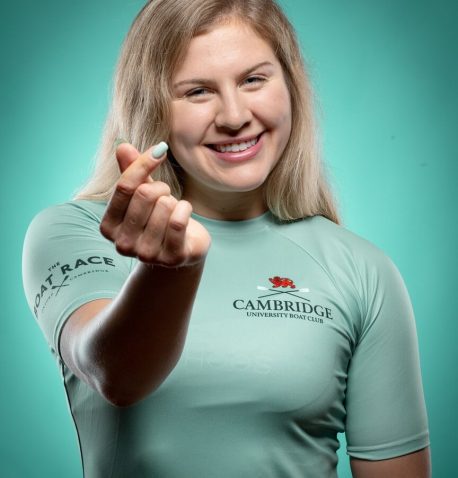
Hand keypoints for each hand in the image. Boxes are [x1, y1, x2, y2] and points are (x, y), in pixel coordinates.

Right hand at [100, 142, 210, 266]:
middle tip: (166, 196)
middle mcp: (123, 244)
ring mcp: (146, 254)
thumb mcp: (143, 194)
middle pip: (145, 194)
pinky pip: (178, 221)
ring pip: (164, 206)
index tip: (160, 150)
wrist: (183, 251)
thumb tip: (122, 146)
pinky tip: (185, 213)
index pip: (124, 186)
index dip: (144, 163)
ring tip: (173, 212)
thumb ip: (132, 172)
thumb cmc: (159, 219)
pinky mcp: (171, 258)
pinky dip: (186, 209)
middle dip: (161, 188)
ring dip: (174, 201)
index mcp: (109, 227)